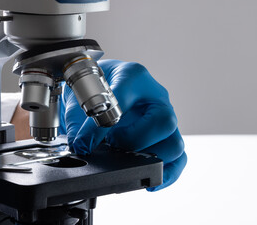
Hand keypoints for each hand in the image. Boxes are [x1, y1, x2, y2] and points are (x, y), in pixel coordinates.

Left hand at [61, 60, 186, 190]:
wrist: (101, 87)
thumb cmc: (96, 87)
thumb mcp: (79, 95)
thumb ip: (77, 120)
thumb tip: (81, 145)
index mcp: (133, 77)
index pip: (123, 100)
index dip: (100, 126)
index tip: (84, 142)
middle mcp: (155, 97)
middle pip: (164, 121)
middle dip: (133, 140)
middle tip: (112, 144)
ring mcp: (164, 118)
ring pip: (175, 143)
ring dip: (148, 156)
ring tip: (124, 155)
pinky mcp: (166, 137)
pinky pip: (179, 158)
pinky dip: (167, 173)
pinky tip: (149, 180)